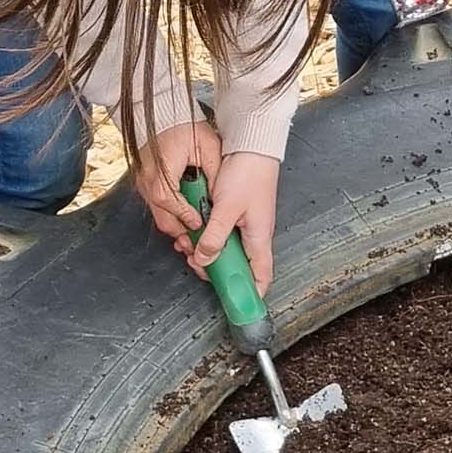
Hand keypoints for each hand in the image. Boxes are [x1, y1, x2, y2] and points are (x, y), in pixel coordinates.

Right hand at [135, 120, 222, 240]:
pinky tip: (185, 216)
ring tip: (195, 230)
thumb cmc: (183, 126)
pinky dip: (171, 214)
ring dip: (177, 224)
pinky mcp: (146, 183)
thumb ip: (215, 173)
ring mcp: (144, 182)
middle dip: (182, 230)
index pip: (168, 198)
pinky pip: (157, 206)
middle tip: (199, 238)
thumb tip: (223, 198)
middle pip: (161, 216)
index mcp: (162, 167)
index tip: (199, 222)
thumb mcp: (208, 146)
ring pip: (158, 215)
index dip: (184, 214)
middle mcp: (148, 177)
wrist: (164, 114)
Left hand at [191, 152, 281, 293]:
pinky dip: (208, 237)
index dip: (251, 294)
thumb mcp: (226, 209)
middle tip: (198, 267)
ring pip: (227, 250)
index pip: (261, 277)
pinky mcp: (236, 214)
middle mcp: (254, 234)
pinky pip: (222, 234)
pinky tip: (195, 233)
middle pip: (239, 267)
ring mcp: (246, 225)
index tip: (239, 307)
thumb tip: (205, 259)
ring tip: (190, 247)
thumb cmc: (248, 173)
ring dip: (209, 252)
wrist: (251, 145)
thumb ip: (214, 236)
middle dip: (217, 271)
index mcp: (259, 237)